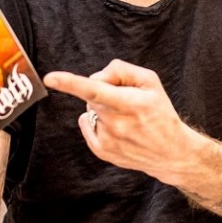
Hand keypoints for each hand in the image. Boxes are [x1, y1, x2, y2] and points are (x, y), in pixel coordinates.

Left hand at [43, 59, 191, 183]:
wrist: (171, 153)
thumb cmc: (161, 113)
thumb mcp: (150, 82)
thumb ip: (121, 70)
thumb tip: (96, 77)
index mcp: (130, 104)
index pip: (95, 90)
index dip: (70, 83)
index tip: (50, 78)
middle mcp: (116, 123)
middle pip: (93, 94)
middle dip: (104, 90)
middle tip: (126, 100)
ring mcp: (107, 139)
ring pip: (91, 109)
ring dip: (102, 108)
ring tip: (126, 119)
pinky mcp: (101, 151)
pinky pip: (87, 123)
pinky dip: (96, 121)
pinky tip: (116, 128)